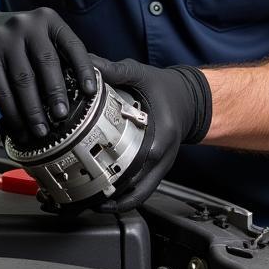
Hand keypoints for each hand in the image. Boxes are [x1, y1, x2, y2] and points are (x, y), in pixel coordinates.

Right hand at [0, 6, 95, 140]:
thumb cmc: (18, 42)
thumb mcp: (41, 38)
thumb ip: (64, 57)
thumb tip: (101, 85)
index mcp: (47, 20)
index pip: (72, 44)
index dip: (84, 69)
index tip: (91, 92)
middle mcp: (26, 24)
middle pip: (47, 62)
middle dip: (56, 93)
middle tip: (62, 117)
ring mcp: (3, 38)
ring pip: (23, 80)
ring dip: (33, 110)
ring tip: (41, 130)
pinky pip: (2, 90)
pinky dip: (12, 112)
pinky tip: (19, 127)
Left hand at [91, 55, 211, 211]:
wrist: (190, 100)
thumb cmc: (168, 90)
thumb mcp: (141, 75)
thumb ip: (115, 70)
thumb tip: (88, 64)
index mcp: (158, 138)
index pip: (133, 165)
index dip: (109, 176)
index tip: (85, 178)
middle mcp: (160, 159)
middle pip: (133, 190)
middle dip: (105, 198)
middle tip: (78, 199)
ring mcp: (159, 168)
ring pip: (137, 197)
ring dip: (114, 204)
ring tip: (86, 205)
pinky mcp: (156, 171)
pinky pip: (140, 192)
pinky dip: (123, 199)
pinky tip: (104, 199)